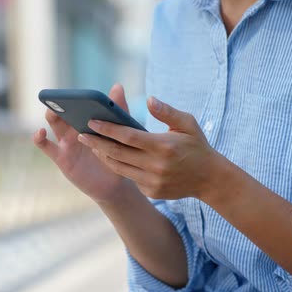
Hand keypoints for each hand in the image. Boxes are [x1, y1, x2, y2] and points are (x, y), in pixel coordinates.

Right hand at [33, 84, 135, 202]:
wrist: (114, 183)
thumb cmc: (117, 154)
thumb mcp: (120, 131)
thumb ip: (118, 110)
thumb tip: (117, 86)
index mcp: (88, 119)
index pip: (79, 102)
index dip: (76, 95)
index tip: (79, 92)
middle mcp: (75, 128)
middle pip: (64, 109)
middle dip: (62, 101)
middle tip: (64, 98)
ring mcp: (66, 142)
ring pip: (54, 123)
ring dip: (52, 114)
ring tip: (53, 111)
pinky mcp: (61, 157)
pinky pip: (45, 146)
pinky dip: (38, 138)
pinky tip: (40, 132)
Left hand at [78, 96, 227, 199]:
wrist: (210, 179)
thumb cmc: (197, 145)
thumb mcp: (188, 123)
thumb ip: (167, 111)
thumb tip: (149, 99)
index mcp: (163, 145)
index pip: (128, 136)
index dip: (107, 129)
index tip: (91, 121)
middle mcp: (156, 165)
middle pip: (117, 153)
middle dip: (96, 142)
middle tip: (81, 133)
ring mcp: (153, 181)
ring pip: (119, 168)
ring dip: (102, 156)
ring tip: (91, 144)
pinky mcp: (152, 191)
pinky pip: (129, 177)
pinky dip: (118, 167)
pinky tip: (109, 157)